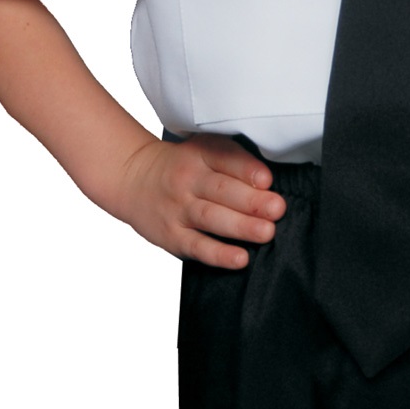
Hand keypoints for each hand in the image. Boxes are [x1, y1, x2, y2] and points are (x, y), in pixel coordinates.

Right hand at [99, 132, 285, 268]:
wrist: (132, 177)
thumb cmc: (180, 166)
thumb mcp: (202, 150)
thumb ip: (234, 161)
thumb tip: (271, 184)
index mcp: (200, 155)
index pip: (224, 158)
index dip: (247, 169)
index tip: (267, 180)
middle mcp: (188, 180)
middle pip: (221, 190)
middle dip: (252, 201)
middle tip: (277, 209)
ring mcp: (179, 209)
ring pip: (211, 218)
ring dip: (241, 227)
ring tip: (266, 232)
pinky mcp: (172, 235)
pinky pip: (197, 246)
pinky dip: (219, 254)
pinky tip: (239, 258)